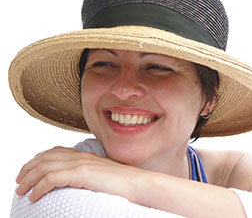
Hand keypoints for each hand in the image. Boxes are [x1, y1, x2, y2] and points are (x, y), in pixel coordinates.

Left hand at [15, 146, 142, 202]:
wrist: (136, 183)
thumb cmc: (120, 182)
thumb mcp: (99, 174)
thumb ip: (86, 173)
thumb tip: (74, 181)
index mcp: (84, 155)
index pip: (54, 151)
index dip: (38, 159)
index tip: (28, 171)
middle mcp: (80, 156)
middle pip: (46, 157)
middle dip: (28, 169)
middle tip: (19, 182)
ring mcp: (81, 163)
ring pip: (45, 167)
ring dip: (29, 179)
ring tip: (21, 191)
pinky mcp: (82, 173)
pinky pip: (52, 178)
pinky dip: (39, 187)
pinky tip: (34, 196)